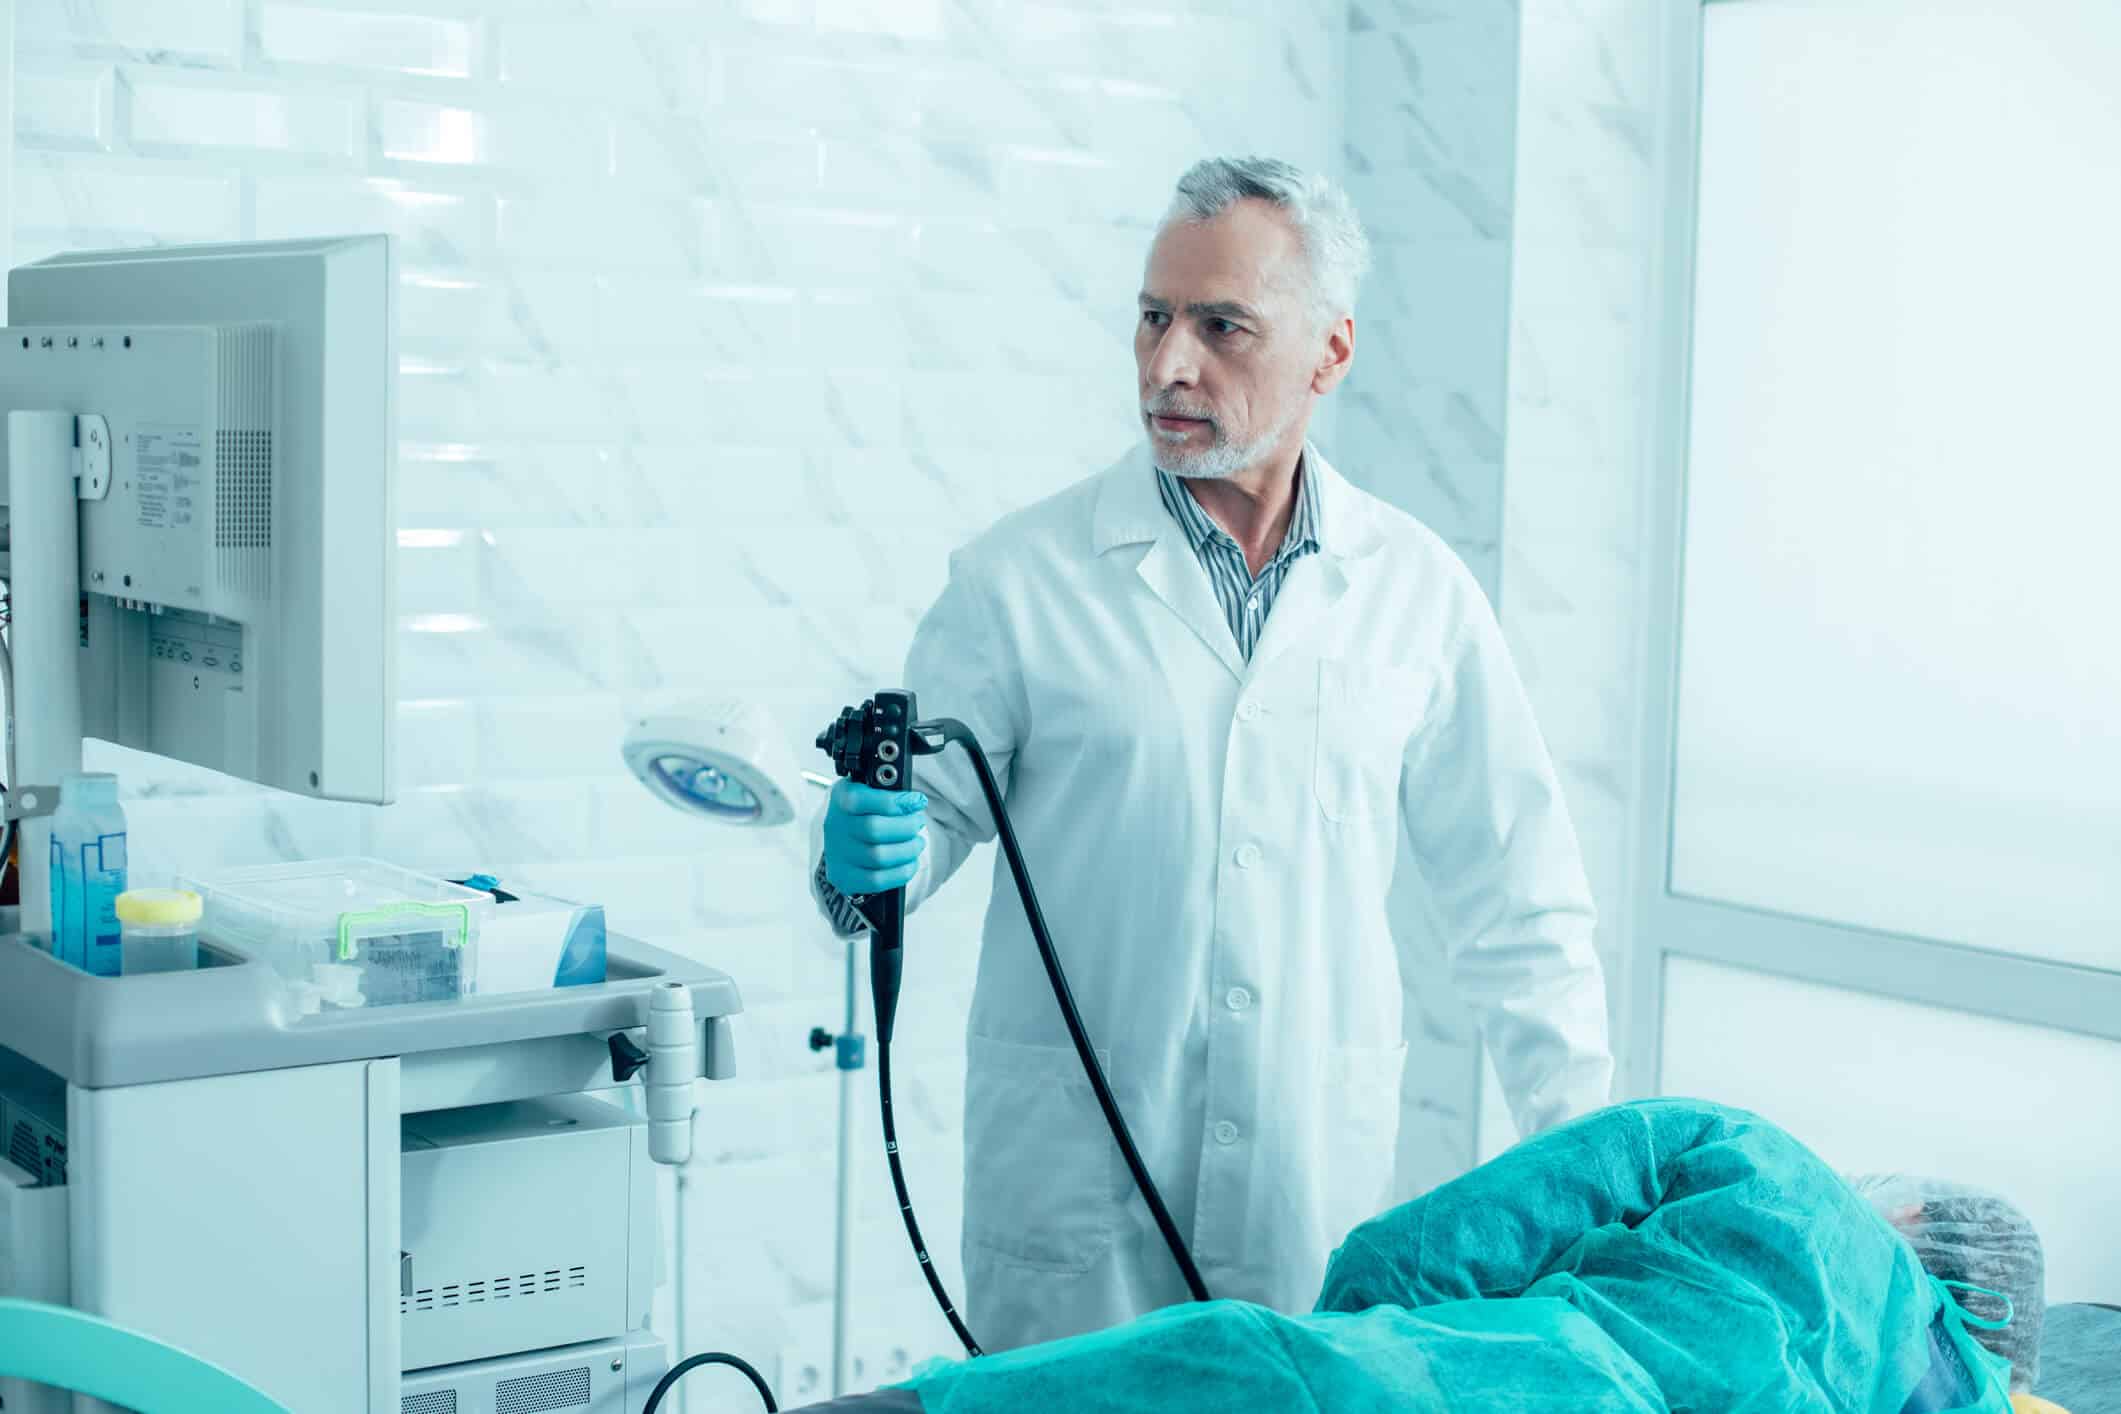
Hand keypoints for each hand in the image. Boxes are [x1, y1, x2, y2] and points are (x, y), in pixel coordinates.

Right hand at [822, 779, 927, 896]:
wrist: (846, 837)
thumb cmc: (867, 810)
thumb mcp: (874, 791)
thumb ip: (891, 792)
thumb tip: (915, 802)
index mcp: (841, 797)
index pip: (860, 800)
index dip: (894, 802)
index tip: (917, 801)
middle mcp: (834, 826)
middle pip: (873, 829)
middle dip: (906, 826)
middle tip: (918, 823)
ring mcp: (837, 854)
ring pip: (878, 856)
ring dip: (908, 850)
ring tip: (918, 843)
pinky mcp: (844, 877)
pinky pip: (877, 880)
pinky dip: (902, 871)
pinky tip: (911, 861)